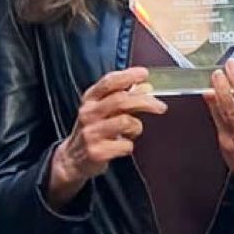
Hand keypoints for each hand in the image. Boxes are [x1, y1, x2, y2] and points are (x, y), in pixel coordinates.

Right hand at [48, 67, 166, 208]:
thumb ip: (123, 97)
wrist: (72, 159)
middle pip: (121, 100)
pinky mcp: (96, 152)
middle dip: (145, 101)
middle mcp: (88, 113)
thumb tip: (146, 87)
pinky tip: (122, 145)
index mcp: (90, 99)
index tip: (144, 74)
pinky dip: (129, 145)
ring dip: (137, 126)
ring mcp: (91, 133)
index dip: (128, 76)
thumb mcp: (103, 110)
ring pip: (126, 122)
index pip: (109, 82)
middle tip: (160, 107)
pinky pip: (125, 145)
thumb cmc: (93, 130)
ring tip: (133, 130)